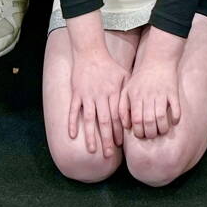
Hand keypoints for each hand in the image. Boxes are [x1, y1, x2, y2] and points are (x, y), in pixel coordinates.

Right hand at [67, 39, 131, 157]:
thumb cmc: (109, 66)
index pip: (117, 116)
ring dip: (90, 135)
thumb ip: (127, 93)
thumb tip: (134, 111)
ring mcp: (87, 95)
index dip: (118, 131)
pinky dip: (72, 122)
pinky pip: (74, 110)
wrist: (90, 52)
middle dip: (107, 139)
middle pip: (104, 121)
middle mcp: (100, 96)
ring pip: (89, 119)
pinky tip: (72, 135)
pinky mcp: (76, 93)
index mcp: (113, 93)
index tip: (119, 145)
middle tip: (108, 155)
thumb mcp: (124, 76)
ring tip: (92, 150)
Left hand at [121, 29, 184, 139]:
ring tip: (162, 131)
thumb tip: (127, 126)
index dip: (139, 131)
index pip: (136, 120)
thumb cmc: (140, 78)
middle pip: (148, 121)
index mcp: (135, 96)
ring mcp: (161, 93)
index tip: (141, 135)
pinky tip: (174, 122)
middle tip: (151, 135)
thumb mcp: (127, 89)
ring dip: (162, 128)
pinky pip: (176, 108)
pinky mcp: (173, 91)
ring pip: (162, 117)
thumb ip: (123, 107)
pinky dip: (176, 118)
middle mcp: (148, 95)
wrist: (157, 59)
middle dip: (150, 133)